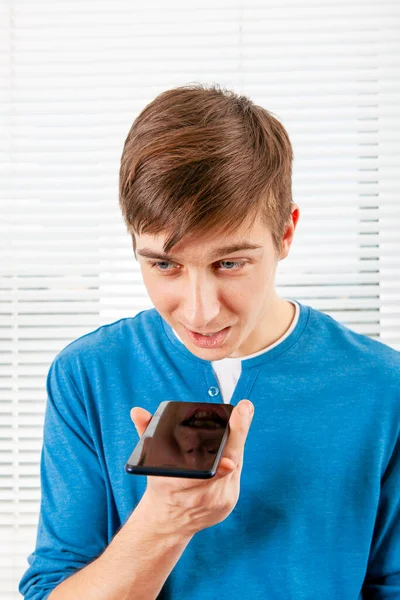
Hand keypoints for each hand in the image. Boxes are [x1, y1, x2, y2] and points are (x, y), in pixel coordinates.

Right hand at [130, 400, 253, 537]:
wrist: (167, 523)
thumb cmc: (161, 486)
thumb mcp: (150, 461)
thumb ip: (146, 432)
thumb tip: (137, 412)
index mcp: (176, 485)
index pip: (206, 465)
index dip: (221, 447)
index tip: (236, 421)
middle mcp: (199, 496)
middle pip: (227, 461)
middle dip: (237, 434)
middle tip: (244, 410)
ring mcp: (216, 501)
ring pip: (234, 465)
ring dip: (237, 442)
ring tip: (242, 417)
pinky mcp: (228, 504)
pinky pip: (236, 475)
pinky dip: (236, 457)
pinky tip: (236, 442)